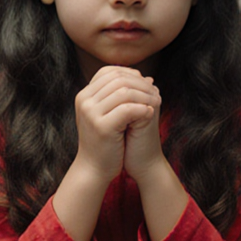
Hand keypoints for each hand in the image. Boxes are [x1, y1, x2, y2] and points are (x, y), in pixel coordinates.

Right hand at [72, 66, 157, 184]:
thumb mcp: (110, 113)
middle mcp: (84, 101)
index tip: (145, 82)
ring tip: (157, 103)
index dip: (130, 73)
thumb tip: (148, 77)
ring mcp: (91, 113)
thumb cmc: (105, 141)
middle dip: (141, 84)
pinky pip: (127, 109)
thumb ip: (122, 95)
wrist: (95, 169)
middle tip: (155, 93)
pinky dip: (142, 109)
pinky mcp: (102, 127)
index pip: (108, 72)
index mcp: (84, 96)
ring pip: (124, 92)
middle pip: (118, 79)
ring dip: (145, 96)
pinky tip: (150, 114)